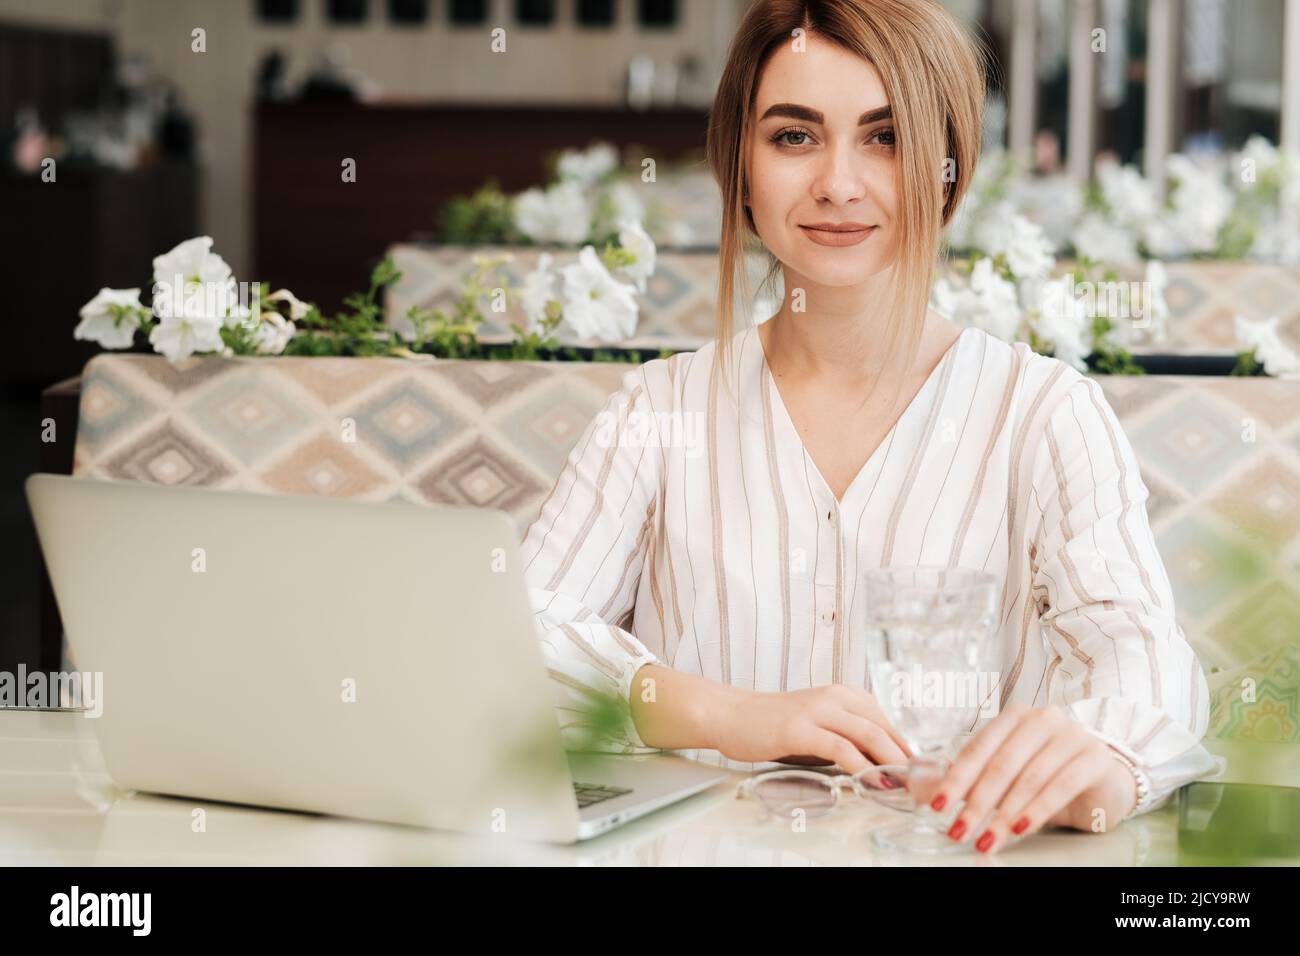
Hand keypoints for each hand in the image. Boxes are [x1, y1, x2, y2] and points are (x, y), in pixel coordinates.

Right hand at [713, 684, 912, 772]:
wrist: (731, 715)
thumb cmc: (773, 725)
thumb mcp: (817, 726)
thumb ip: (845, 739)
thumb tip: (879, 765)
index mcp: (843, 693)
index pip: (885, 721)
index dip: (905, 748)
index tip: (919, 774)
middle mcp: (834, 696)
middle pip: (883, 727)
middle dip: (906, 759)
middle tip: (921, 785)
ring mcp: (818, 710)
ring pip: (869, 734)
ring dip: (892, 763)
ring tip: (907, 787)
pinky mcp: (801, 729)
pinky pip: (841, 748)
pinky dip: (863, 766)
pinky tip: (874, 782)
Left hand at [926, 703, 1138, 853]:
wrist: (1105, 780)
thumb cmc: (1051, 776)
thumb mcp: (1011, 775)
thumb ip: (975, 780)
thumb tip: (928, 794)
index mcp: (1014, 718)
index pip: (978, 749)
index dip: (955, 779)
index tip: (937, 806)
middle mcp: (1042, 719)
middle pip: (1001, 764)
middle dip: (976, 803)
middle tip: (959, 831)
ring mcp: (1071, 735)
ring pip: (1029, 777)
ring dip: (1004, 814)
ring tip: (987, 839)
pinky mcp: (1094, 757)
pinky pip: (1061, 785)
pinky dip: (1037, 809)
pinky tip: (1020, 828)